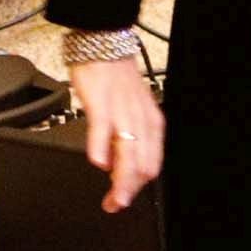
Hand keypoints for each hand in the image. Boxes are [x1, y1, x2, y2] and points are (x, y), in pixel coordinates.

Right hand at [68, 59, 164, 212]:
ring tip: (114, 198)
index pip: (152, 163)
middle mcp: (140, 119)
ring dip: (120, 180)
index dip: (140, 186)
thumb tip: (118, 166)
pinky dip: (100, 148)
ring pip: (127, 153)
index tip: (125, 199)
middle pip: (141, 164)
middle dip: (129, 190)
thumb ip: (127, 137)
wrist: (103, 45)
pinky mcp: (101, 103)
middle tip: (115, 205)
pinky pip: (102, 129)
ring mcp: (121, 112)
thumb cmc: (115, 78)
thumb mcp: (131, 111)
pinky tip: (98, 163)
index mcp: (151, 123)